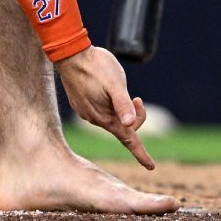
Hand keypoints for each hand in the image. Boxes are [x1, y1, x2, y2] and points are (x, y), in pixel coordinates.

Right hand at [55, 46, 154, 169]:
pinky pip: (102, 111)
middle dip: (136, 116)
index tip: (151, 166)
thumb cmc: (96, 66)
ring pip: (113, 118)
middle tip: (137, 98)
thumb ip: (123, 104)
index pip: (127, 139)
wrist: (70, 53)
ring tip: (118, 88)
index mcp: (105, 117)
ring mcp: (87, 112)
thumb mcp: (115, 82)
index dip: (140, 153)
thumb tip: (130, 124)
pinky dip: (111, 105)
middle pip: (123, 127)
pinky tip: (106, 89)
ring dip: (123, 109)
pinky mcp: (82, 104)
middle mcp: (95, 118)